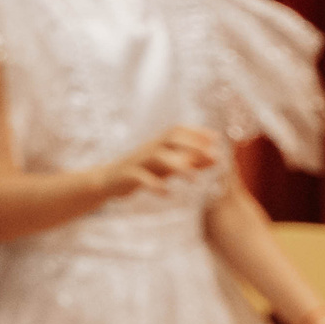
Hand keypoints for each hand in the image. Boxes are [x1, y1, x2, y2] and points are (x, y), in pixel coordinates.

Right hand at [97, 125, 218, 198]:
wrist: (108, 181)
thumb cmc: (142, 171)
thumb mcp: (167, 165)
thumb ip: (190, 162)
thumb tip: (217, 158)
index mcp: (157, 143)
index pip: (178, 130)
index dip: (197, 132)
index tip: (216, 139)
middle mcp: (148, 148)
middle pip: (171, 138)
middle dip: (193, 145)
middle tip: (213, 157)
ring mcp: (137, 161)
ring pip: (158, 156)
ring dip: (179, 165)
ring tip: (194, 180)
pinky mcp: (127, 175)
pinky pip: (141, 177)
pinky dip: (155, 184)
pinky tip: (167, 193)